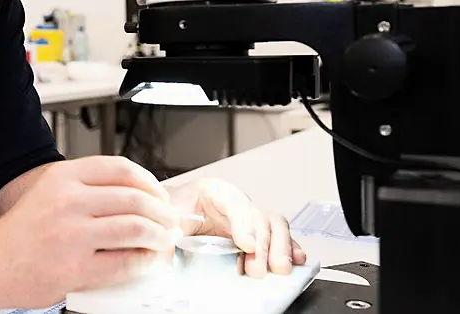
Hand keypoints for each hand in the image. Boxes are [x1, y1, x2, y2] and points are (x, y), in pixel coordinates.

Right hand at [0, 156, 181, 307]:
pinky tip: (147, 261)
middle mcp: (68, 201)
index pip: (120, 169)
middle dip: (162, 211)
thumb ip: (85, 188)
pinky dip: (144, 261)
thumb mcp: (48, 193)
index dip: (149, 182)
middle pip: (135, 198)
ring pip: (136, 227)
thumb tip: (133, 195)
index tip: (158, 194)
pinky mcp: (77, 267)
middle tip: (169, 221)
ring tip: (164, 241)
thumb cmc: (20, 234)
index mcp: (63, 178)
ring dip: (159, 236)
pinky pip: (125, 261)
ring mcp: (73, 234)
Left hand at [172, 178, 306, 277]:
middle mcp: (236, 203)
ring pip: (275, 225)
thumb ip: (169, 234)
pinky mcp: (257, 235)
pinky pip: (279, 238)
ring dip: (279, 248)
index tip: (246, 245)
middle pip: (259, 217)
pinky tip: (295, 260)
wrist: (174, 213)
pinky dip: (289, 249)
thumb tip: (165, 254)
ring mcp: (249, 218)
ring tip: (277, 269)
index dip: (244, 224)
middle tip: (257, 267)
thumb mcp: (168, 218)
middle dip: (263, 244)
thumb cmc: (174, 211)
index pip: (235, 203)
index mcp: (213, 190)